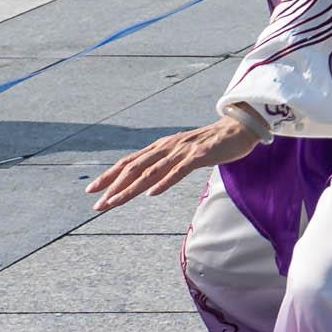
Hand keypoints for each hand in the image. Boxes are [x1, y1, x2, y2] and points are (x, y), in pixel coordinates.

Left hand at [87, 106, 264, 210]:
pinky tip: (152, 193)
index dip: (109, 176)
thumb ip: (166, 164)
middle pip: (134, 168)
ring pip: (151, 172)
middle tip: (97, 204)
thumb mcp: (183, 153)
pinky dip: (164, 182)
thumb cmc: (211, 143)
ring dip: (130, 189)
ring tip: (114, 203)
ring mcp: (183, 151)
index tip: (91, 190)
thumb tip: (146, 181)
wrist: (240, 127)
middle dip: (112, 187)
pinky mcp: (200, 155)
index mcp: (161, 147)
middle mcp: (167, 147)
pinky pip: (179, 171)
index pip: (128, 162)